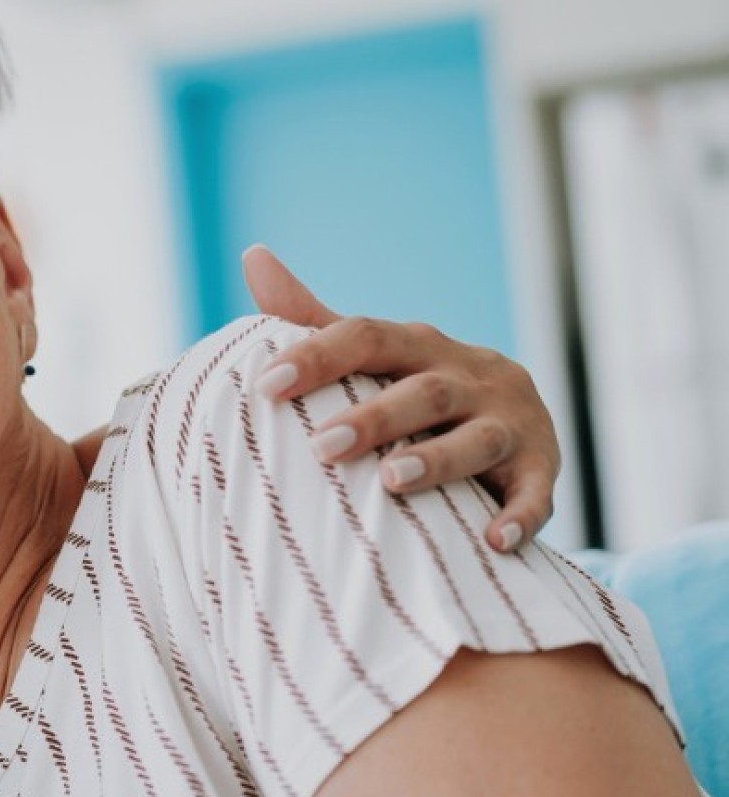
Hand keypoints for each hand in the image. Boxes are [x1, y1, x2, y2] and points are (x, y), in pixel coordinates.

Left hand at [242, 245, 559, 551]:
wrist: (513, 423)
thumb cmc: (416, 387)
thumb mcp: (372, 352)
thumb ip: (311, 315)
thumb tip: (254, 256)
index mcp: (419, 345)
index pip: (366, 337)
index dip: (318, 357)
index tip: (266, 385)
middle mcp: (470, 375)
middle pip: (422, 390)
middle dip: (374, 417)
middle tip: (321, 446)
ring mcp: (511, 420)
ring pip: (478, 438)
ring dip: (437, 459)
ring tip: (391, 481)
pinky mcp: (543, 467)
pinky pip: (537, 492)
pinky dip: (519, 515)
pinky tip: (493, 540)